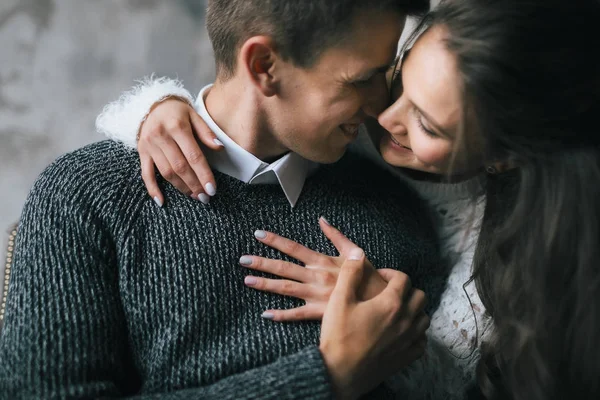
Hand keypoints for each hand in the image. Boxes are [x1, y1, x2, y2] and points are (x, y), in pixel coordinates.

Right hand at [138, 98, 223, 205]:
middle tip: (205, 198)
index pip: (193, 155)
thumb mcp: (194, 115)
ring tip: (194, 196)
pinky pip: (145, 174)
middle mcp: (161, 136)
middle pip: (180, 167)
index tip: (212, 189)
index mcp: (177, 127)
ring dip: (181, 187)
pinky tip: (161, 201)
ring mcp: (149, 145)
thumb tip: (220, 148)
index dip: (203, 174)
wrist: (151, 105)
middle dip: (194, 184)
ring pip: (166, 172)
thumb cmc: (177, 112)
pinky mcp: (141, 152)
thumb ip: (206, 132)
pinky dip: (152, 189)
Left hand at [240, 217, 386, 320]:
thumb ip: (336, 235)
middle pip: (284, 267)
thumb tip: (322, 219)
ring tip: (247, 281)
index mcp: (323, 261)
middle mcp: (316, 277)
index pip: (294, 248)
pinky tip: (265, 314)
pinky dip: (281, 315)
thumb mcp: (354, 252)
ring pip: (286, 288)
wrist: (382, 301)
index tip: (258, 234)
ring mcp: (316, 295)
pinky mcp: (319, 313)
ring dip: (265, 284)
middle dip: (262, 262)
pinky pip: (297, 314)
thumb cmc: (369, 277)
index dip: (275, 240)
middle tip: (242, 259)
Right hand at [319, 248, 428, 399]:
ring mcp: (408, 341)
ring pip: (424, 318)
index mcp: (391, 303)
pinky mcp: (407, 357)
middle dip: (407, 289)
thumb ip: (351, 273)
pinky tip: (402, 332)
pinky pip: (422, 341)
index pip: (403, 279)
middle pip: (419, 296)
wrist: (340, 373)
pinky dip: (416, 333)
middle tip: (390, 291)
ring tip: (397, 310)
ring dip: (414, 310)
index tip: (380, 277)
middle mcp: (406, 320)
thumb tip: (358, 252)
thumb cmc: (338, 335)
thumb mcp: (339, 299)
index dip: (392, 274)